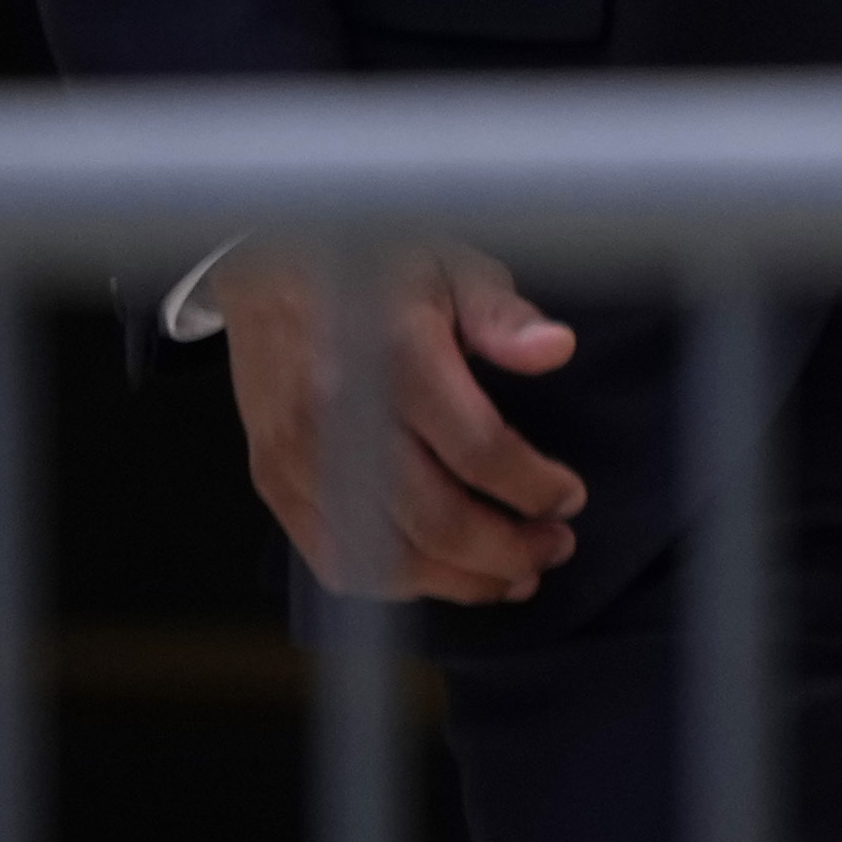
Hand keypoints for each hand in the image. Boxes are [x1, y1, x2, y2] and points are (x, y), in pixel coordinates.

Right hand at [212, 243, 583, 603]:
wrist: (270, 259)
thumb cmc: (378, 260)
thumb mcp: (454, 265)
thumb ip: (504, 315)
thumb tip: (556, 350)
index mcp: (397, 357)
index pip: (478, 450)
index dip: (532, 487)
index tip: (571, 500)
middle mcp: (340, 416)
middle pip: (433, 519)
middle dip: (506, 549)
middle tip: (555, 549)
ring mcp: (298, 456)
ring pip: (381, 553)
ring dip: (456, 580)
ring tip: (512, 577)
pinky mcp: (272, 478)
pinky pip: (330, 554)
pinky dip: (390, 581)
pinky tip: (439, 577)